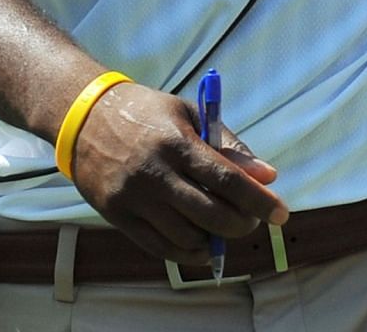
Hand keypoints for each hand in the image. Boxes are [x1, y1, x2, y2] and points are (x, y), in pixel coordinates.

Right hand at [68, 80, 288, 263]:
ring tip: (225, 228)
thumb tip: (267, 176)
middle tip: (252, 222)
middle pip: (211, 214)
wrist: (84, 119)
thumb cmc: (146, 113)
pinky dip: (187, 253)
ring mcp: (135, 199)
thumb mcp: (189, 115)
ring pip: (186, 236)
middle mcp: (156, 174)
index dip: (259, 201)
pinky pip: (159, 247)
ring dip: (215, 240)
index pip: (227, 180)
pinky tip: (202, 246)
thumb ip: (228, 146)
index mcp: (177, 143)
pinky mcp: (118, 216)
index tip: (281, 213)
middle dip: (242, 224)